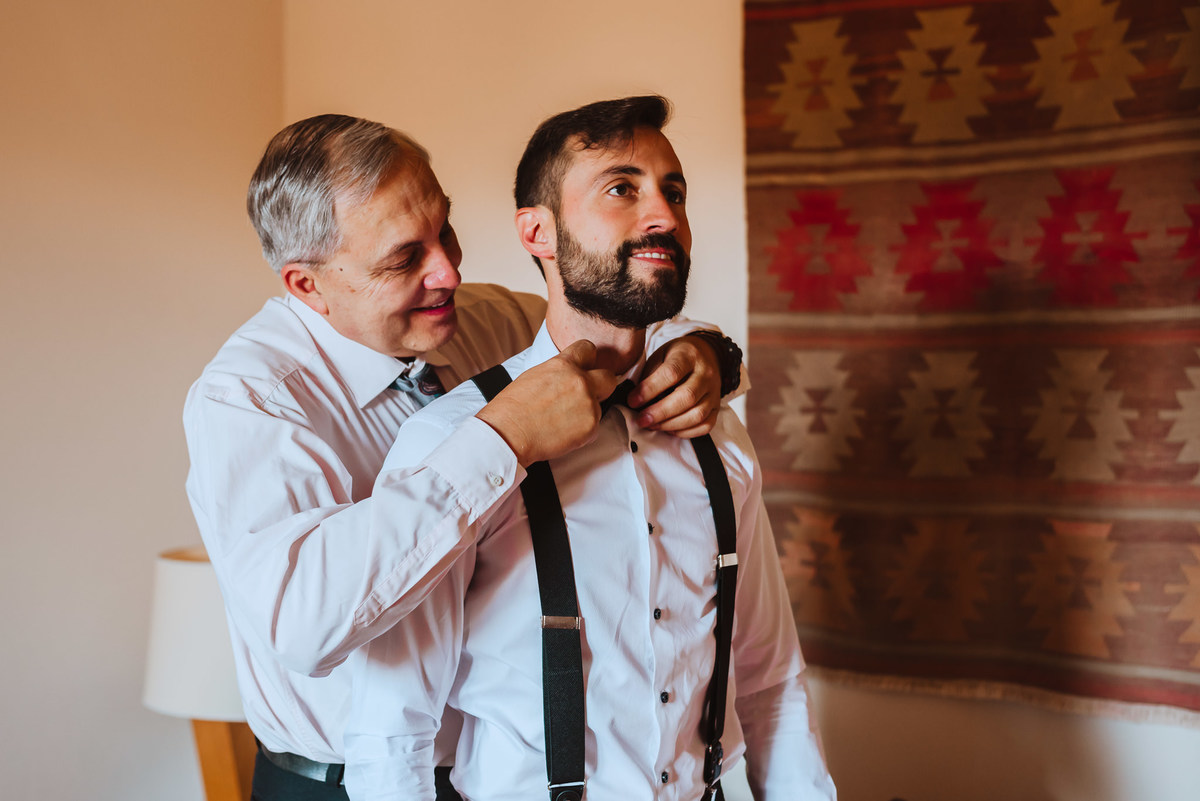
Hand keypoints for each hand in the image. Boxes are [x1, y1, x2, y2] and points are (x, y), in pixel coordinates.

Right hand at [475, 339, 621, 465]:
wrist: (508, 434)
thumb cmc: (513, 408)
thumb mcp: (535, 376)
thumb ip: (558, 373)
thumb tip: (567, 376)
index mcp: (564, 365)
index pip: (588, 349)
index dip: (587, 360)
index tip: (585, 368)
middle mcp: (580, 382)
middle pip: (608, 377)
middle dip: (601, 386)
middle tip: (585, 396)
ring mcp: (588, 404)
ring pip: (599, 407)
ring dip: (586, 413)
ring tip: (562, 421)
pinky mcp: (591, 427)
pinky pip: (594, 428)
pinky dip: (582, 432)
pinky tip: (563, 433)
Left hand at [628, 333, 720, 437]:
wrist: (704, 355)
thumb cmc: (677, 357)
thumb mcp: (660, 355)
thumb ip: (649, 375)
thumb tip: (635, 400)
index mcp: (689, 355)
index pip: (671, 373)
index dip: (650, 389)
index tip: (633, 401)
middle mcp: (706, 373)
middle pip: (687, 396)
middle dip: (660, 412)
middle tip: (641, 419)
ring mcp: (714, 391)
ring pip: (697, 414)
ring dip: (671, 424)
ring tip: (652, 425)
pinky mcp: (717, 407)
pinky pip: (705, 425)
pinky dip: (685, 432)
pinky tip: (669, 428)